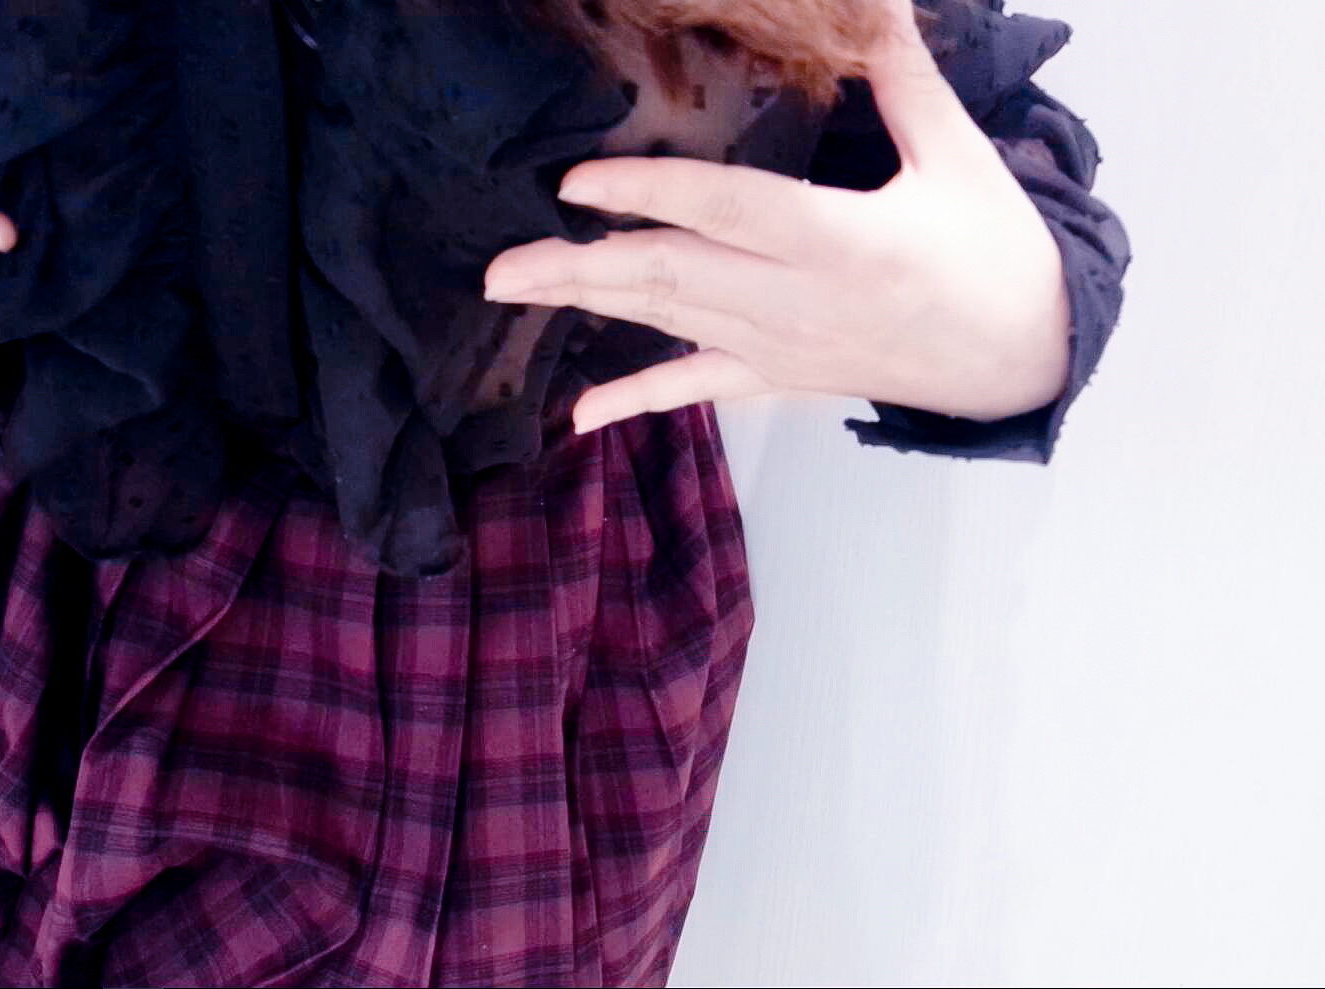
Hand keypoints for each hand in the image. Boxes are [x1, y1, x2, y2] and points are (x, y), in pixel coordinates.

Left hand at [481, 0, 1069, 434]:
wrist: (1022, 355)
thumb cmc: (993, 252)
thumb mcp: (955, 156)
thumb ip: (902, 78)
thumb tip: (875, 0)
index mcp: (844, 241)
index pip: (728, 211)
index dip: (650, 195)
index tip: (577, 182)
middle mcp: (801, 302)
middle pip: (674, 279)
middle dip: (581, 269)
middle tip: (498, 265)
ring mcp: (784, 348)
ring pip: (670, 325)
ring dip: (589, 308)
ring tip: (512, 292)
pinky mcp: (781, 376)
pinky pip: (700, 389)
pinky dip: (638, 399)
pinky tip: (579, 416)